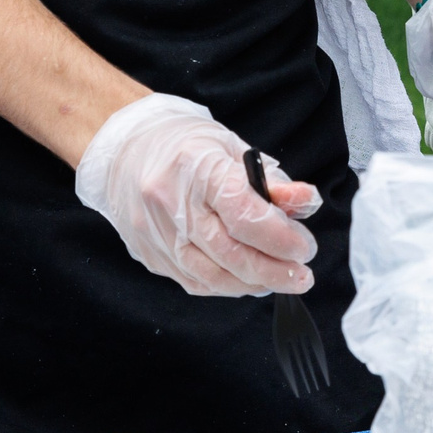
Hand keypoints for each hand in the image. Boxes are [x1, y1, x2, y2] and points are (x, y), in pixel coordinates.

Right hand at [73, 93, 318, 296]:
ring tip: (281, 280)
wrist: (126, 150)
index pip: (244, 213)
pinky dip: (226, 286)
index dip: (280, 237)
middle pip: (230, 253)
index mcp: (197, 166)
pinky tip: (247, 280)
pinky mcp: (149, 255)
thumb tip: (307, 202)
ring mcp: (155, 234)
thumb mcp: (233, 148)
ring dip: (253, 284)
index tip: (305, 248)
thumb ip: (272, 180)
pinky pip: (193, 282)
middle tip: (301, 275)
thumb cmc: (185, 146)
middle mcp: (171, 203)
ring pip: (212, 276)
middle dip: (274, 270)